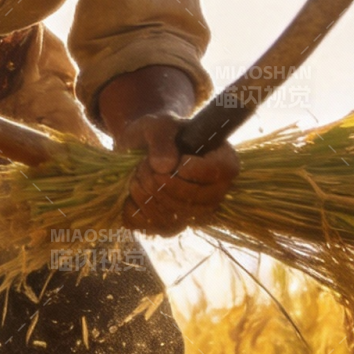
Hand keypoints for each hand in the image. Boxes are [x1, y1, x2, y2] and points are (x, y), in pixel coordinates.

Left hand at [115, 112, 239, 236]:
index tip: (176, 161)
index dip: (196, 170)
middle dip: (161, 182)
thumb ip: (161, 140)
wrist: (137, 148)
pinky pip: (154, 227)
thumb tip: (165, 167)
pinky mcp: (172, 225)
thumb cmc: (155, 132)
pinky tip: (131, 193)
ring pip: (173, 216)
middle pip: (195, 199)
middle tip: (143, 164)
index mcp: (222, 160)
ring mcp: (194, 212)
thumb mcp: (156, 125)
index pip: (222, 172)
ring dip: (145, 194)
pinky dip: (136, 210)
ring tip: (136, 174)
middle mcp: (214, 191)